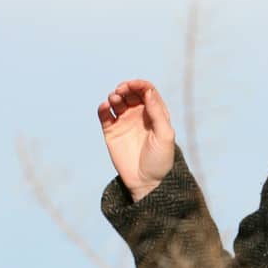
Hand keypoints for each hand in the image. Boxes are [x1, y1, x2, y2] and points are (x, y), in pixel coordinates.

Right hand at [96, 78, 175, 198]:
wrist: (146, 182)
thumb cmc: (160, 160)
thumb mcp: (165, 136)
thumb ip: (157, 113)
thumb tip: (148, 91)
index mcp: (155, 113)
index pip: (147, 91)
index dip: (139, 85)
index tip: (132, 85)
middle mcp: (139, 115)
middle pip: (131, 93)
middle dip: (125, 88)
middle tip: (121, 92)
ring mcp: (124, 122)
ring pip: (117, 101)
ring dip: (114, 96)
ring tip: (114, 100)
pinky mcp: (112, 132)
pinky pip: (105, 115)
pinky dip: (103, 108)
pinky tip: (104, 107)